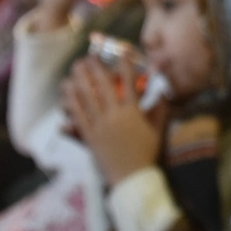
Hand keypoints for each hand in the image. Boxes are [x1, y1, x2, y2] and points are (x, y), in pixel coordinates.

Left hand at [62, 55, 165, 186]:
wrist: (131, 177)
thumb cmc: (147, 153)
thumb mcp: (157, 129)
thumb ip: (160, 109)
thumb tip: (164, 92)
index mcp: (132, 113)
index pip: (129, 83)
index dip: (125, 66)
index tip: (121, 53)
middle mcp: (114, 116)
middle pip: (102, 86)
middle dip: (95, 69)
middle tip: (89, 57)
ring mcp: (99, 126)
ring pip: (86, 98)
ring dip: (79, 81)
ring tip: (74, 69)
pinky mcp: (88, 136)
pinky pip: (77, 116)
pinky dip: (71, 102)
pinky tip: (66, 92)